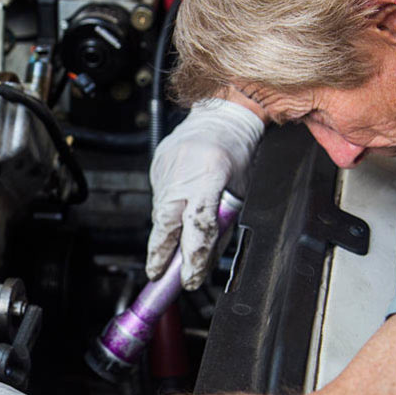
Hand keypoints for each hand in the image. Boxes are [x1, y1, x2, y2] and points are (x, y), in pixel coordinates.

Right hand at [146, 98, 263, 287]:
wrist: (218, 117)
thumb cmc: (236, 152)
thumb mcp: (239, 190)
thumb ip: (223, 224)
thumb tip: (208, 257)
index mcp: (210, 176)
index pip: (199, 226)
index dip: (194, 257)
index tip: (190, 277)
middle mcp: (183, 175)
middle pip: (166, 224)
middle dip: (160, 254)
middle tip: (156, 274)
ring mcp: (165, 172)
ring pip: (160, 216)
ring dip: (164, 237)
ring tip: (165, 254)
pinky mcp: (156, 170)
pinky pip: (160, 201)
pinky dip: (166, 215)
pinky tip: (174, 216)